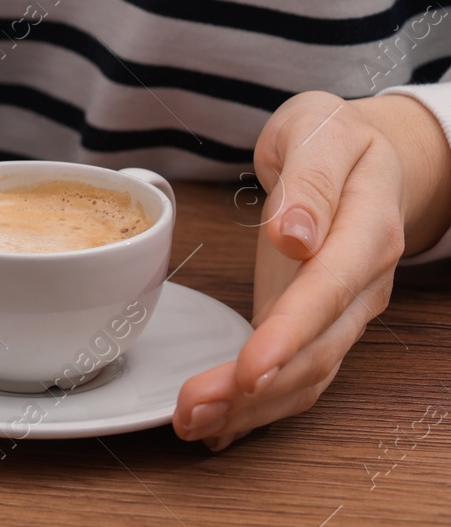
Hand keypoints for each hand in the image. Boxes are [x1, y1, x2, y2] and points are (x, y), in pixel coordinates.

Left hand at [174, 91, 450, 449]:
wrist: (361, 151)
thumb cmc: (333, 136)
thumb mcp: (319, 132)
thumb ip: (310, 182)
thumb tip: (294, 234)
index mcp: (366, 230)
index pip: (328, 291)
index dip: (288, 334)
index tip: (248, 366)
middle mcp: (361, 283)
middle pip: (316, 349)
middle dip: (256, 389)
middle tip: (194, 410)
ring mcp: (341, 309)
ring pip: (306, 373)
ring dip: (251, 407)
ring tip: (193, 425)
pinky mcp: (314, 320)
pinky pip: (296, 372)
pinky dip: (259, 405)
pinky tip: (219, 427)